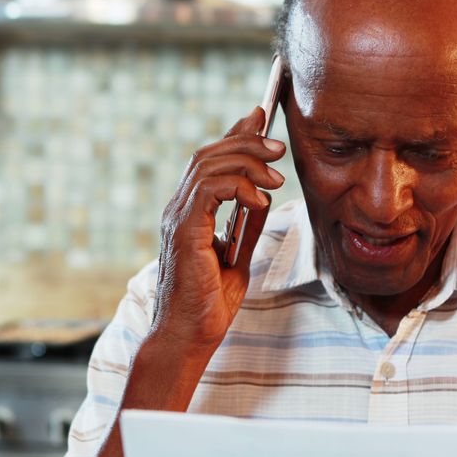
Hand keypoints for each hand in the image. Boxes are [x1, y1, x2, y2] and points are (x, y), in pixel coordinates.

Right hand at [151, 106, 286, 353]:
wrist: (189, 338)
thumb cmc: (208, 306)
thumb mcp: (237, 258)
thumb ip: (246, 226)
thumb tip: (262, 196)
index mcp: (189, 213)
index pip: (209, 161)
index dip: (234, 134)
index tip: (259, 118)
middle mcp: (178, 210)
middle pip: (208, 154)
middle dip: (246, 141)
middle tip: (278, 147)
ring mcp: (177, 219)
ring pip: (208, 165)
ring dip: (248, 162)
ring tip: (277, 176)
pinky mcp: (184, 231)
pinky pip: (209, 190)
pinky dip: (239, 187)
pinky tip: (260, 200)